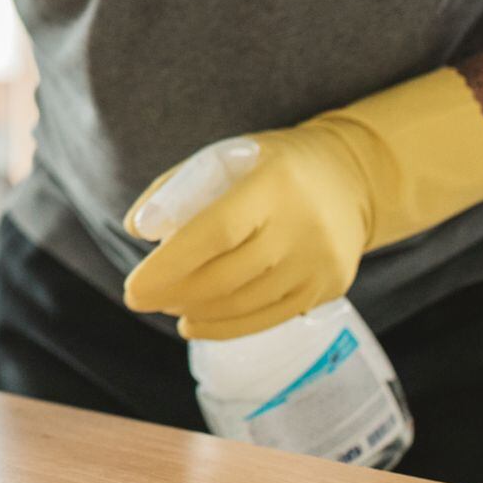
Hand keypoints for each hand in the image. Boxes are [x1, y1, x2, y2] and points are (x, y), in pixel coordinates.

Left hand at [121, 68, 482, 340]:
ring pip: (244, 302)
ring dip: (195, 310)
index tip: (133, 288)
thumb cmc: (269, 166)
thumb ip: (176, 189)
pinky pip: (268, 317)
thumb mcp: (225, 156)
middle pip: (226, 276)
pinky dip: (225, 326)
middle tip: (138, 298)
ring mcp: (319, 262)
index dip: (170, 265)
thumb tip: (136, 229)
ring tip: (165, 304)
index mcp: (273, 183)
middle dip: (173, 293)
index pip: (215, 232)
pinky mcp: (328, 288)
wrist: (350, 177)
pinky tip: (193, 323)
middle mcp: (303, 226)